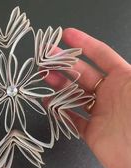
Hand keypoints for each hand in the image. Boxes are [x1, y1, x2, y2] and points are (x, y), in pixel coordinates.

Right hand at [46, 28, 130, 167]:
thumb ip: (126, 73)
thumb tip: (110, 61)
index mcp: (125, 80)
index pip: (102, 55)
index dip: (84, 43)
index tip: (67, 34)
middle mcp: (112, 94)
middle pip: (83, 73)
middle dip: (64, 62)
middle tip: (46, 56)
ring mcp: (102, 113)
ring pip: (75, 94)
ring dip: (59, 83)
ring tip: (44, 76)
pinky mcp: (94, 133)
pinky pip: (73, 119)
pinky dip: (60, 111)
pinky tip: (48, 102)